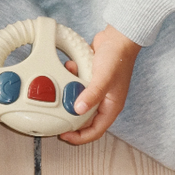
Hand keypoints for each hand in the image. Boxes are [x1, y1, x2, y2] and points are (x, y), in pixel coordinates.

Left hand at [59, 24, 140, 145]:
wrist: (118, 37)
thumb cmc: (117, 58)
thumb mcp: (104, 78)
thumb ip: (91, 95)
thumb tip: (77, 110)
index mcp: (111, 107)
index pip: (96, 130)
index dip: (80, 137)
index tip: (64, 135)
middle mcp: (104, 101)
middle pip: (84, 118)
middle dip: (70, 116)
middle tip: (56, 114)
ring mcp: (97, 90)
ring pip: (78, 100)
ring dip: (69, 93)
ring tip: (64, 83)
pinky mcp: (90, 79)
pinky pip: (77, 85)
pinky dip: (71, 78)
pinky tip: (70, 67)